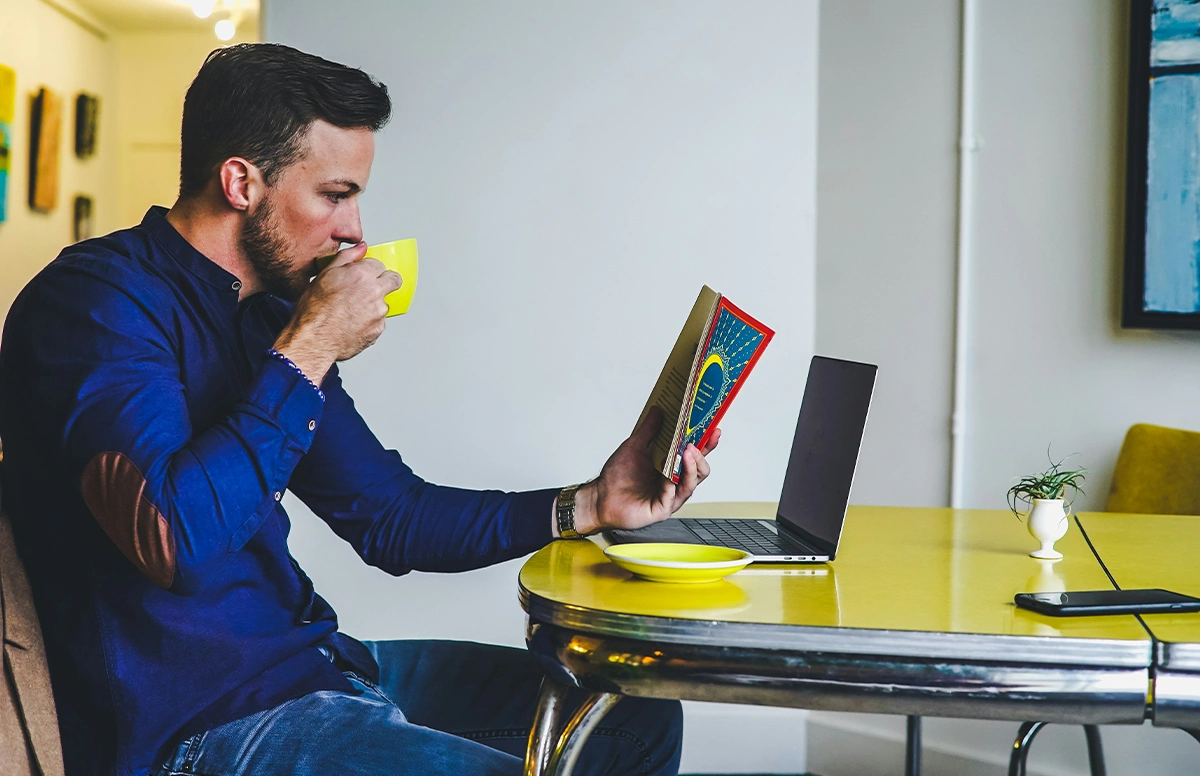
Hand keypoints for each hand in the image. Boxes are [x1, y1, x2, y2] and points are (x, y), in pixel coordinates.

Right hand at [272, 242, 401, 382]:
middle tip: (371, 289)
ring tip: (352, 311)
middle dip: (386, 282)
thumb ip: (347, 257)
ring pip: (384, 303)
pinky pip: (379, 322)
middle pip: (394, 280)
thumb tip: (361, 247)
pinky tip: (352, 323)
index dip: (371, 270)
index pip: (380, 265)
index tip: (365, 275)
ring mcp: (379, 312)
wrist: (314, 340)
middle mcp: (375, 292)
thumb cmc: (314, 310)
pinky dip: (370, 322)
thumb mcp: (324, 275)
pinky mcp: (378, 330)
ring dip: (374, 304)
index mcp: (362, 275)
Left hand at [572, 406, 720, 534]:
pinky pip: (674, 496)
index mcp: (672, 467)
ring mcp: (670, 496)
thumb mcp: (634, 446)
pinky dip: (673, 484)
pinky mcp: (662, 508)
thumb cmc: (617, 476)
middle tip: (694, 443)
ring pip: (692, 483)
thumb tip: (659, 410)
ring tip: (687, 453)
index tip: (714, 429)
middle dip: (701, 455)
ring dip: (691, 467)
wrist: (600, 497)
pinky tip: (670, 475)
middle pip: (700, 470)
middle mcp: (675, 482)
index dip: (707, 443)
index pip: (695, 454)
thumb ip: (648, 430)